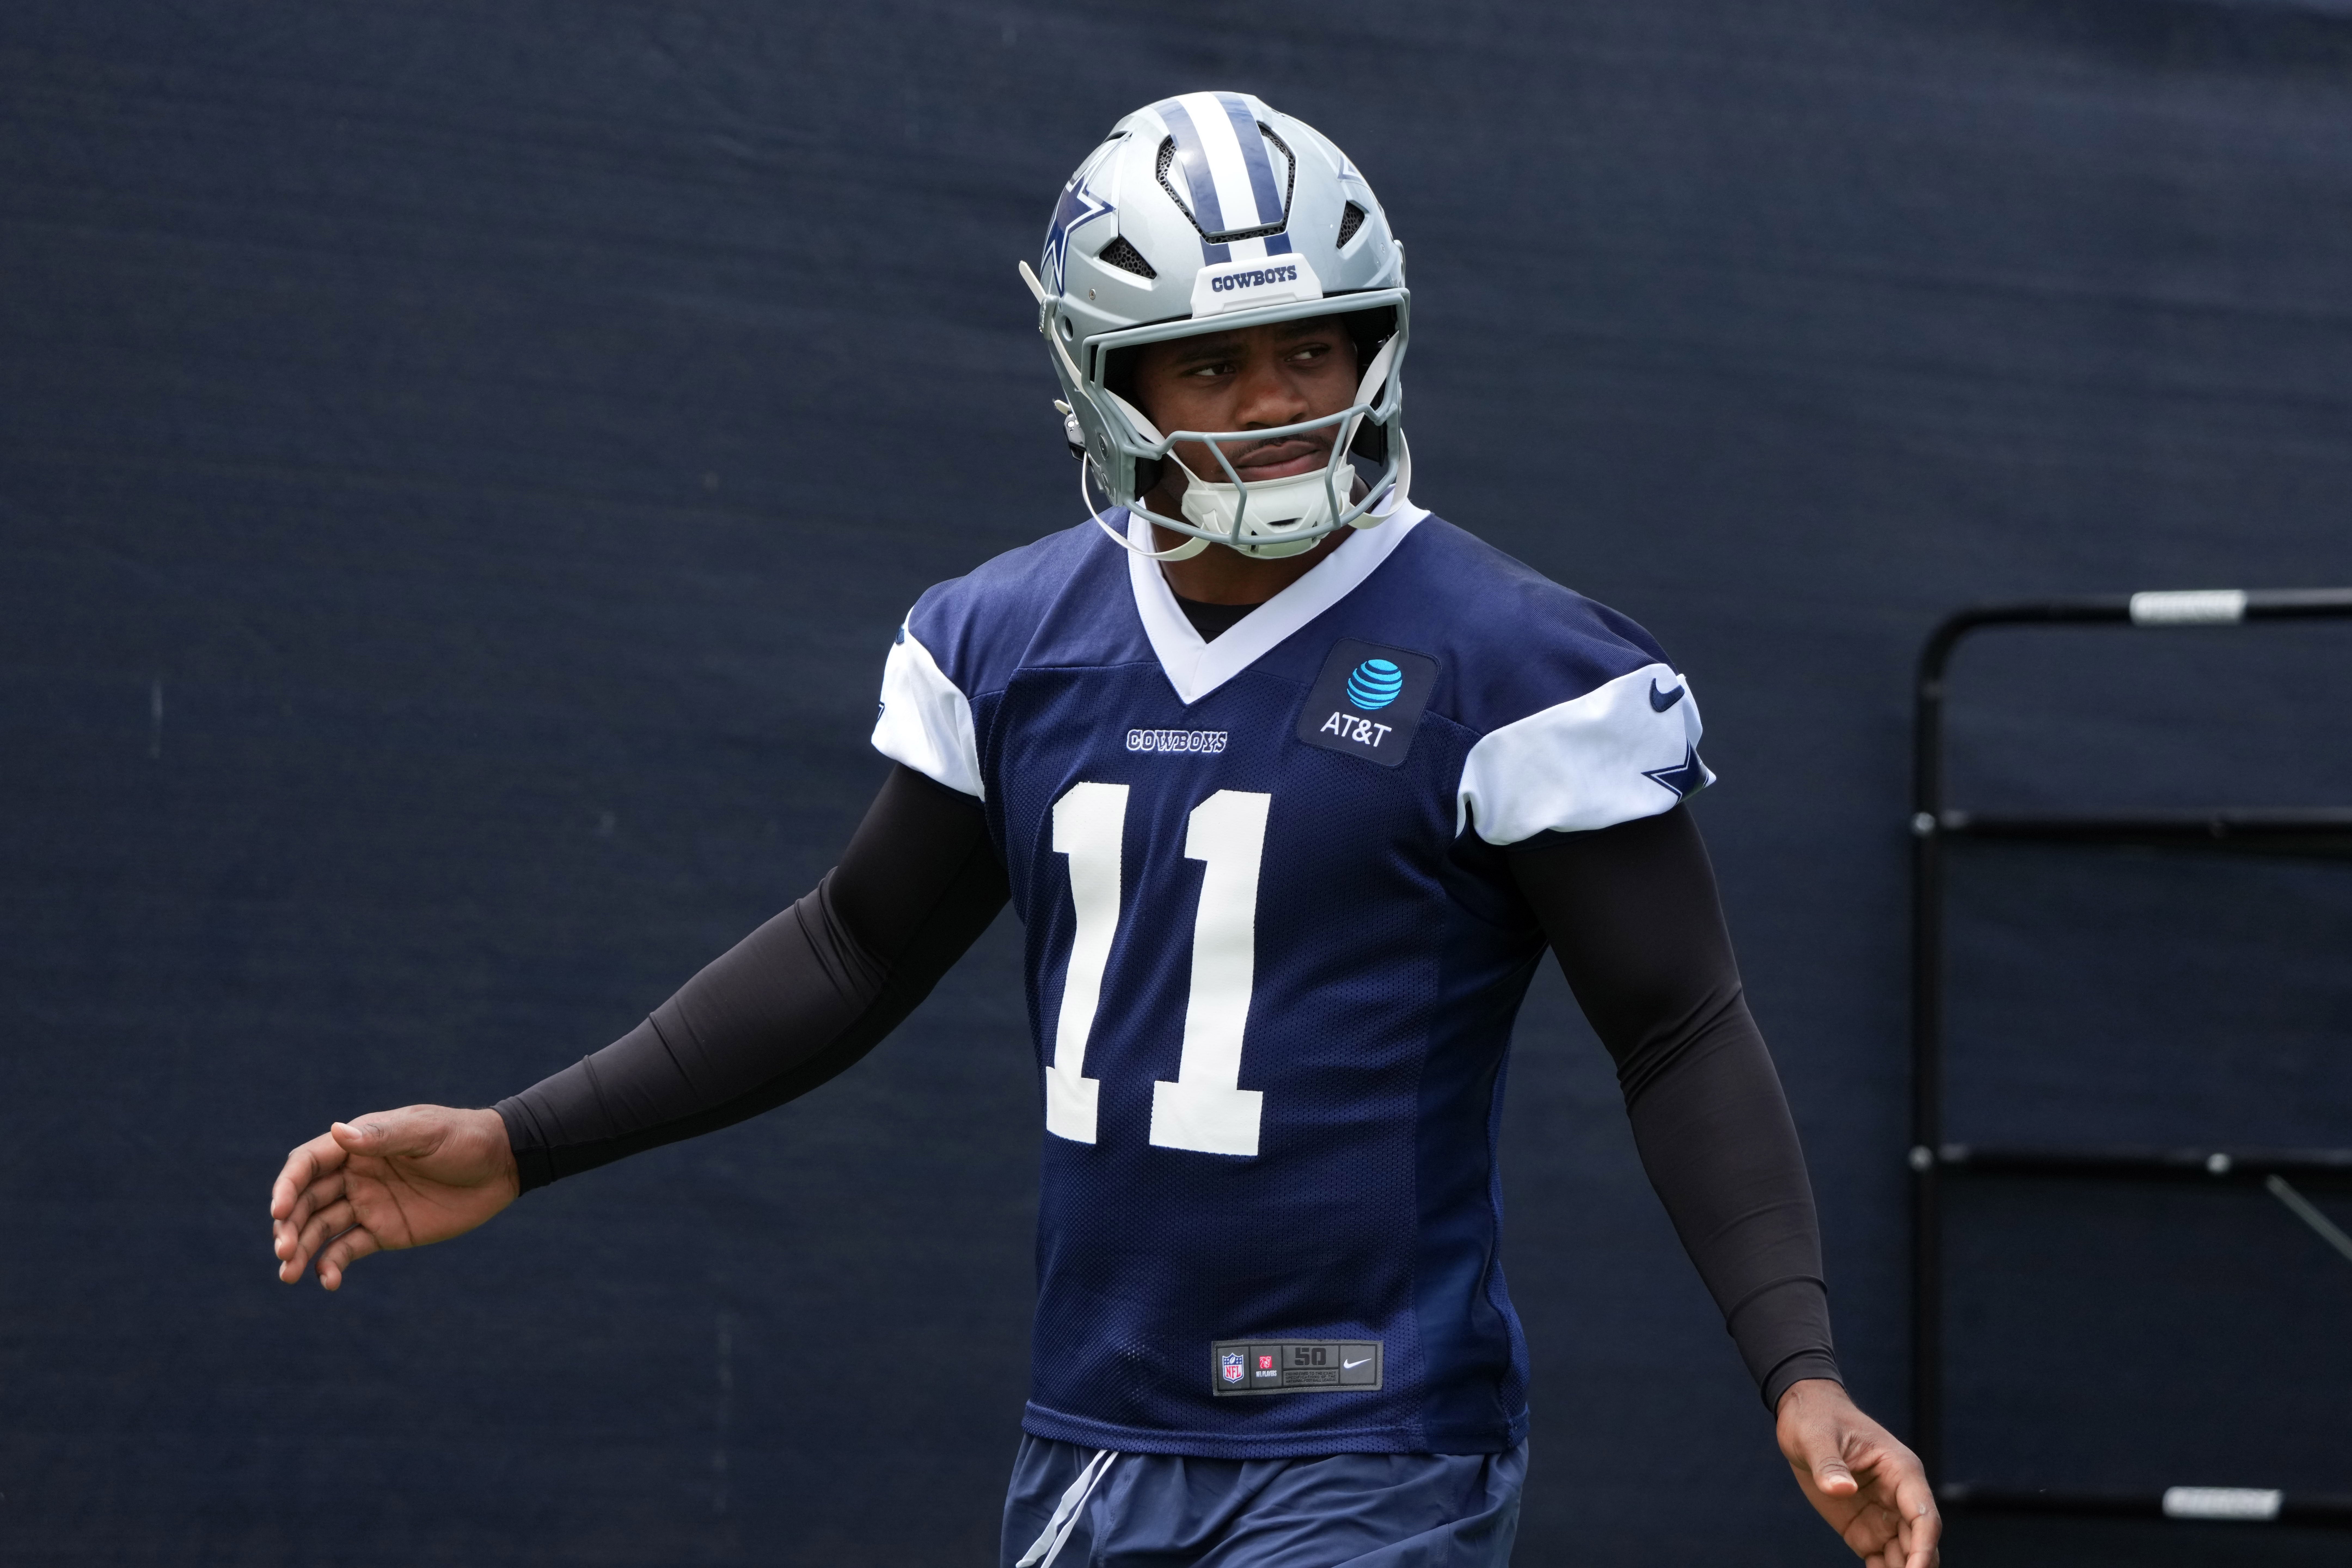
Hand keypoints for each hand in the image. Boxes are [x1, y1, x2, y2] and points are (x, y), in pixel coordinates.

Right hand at [269, 1105, 519, 1288]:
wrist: (502, 1165)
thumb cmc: (464, 1138)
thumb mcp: (426, 1133)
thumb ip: (384, 1137)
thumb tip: (339, 1131)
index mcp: (358, 1145)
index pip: (307, 1165)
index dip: (288, 1186)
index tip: (278, 1211)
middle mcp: (354, 1176)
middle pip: (306, 1201)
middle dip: (288, 1225)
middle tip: (283, 1252)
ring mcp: (366, 1205)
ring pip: (320, 1229)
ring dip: (302, 1250)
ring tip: (289, 1275)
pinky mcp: (383, 1232)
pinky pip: (348, 1250)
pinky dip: (332, 1266)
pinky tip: (328, 1281)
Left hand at [1775, 1379, 1940, 1567]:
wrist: (1802, 1417)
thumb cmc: (1816, 1418)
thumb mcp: (1816, 1437)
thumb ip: (1829, 1464)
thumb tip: (1841, 1489)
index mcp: (1901, 1470)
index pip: (1923, 1515)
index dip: (1923, 1546)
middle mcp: (1899, 1496)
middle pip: (1919, 1541)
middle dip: (1916, 1566)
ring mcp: (1883, 1515)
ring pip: (1905, 1554)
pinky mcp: (1865, 1528)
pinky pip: (1882, 1558)